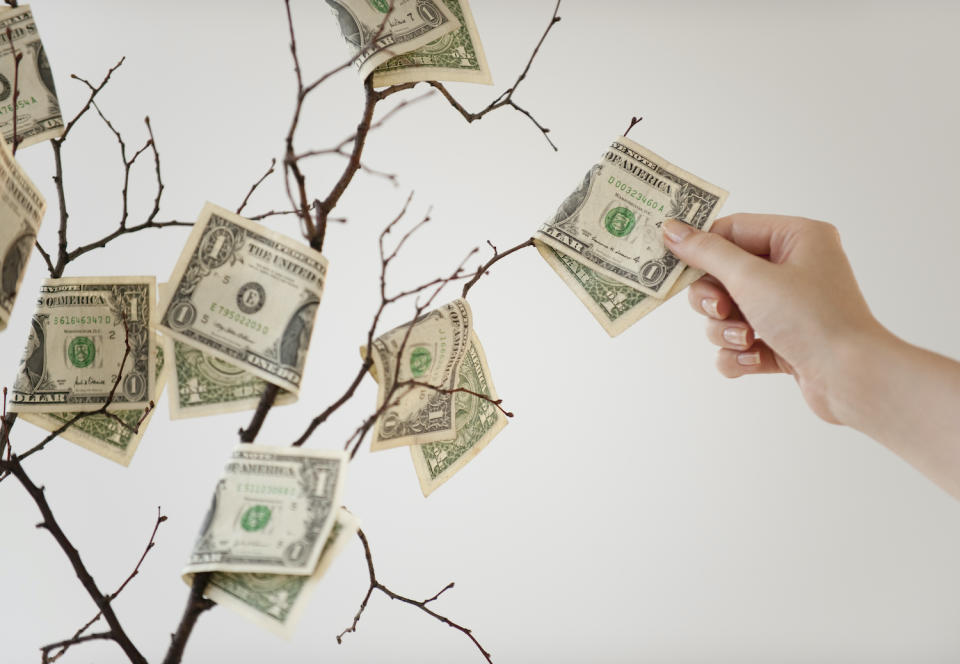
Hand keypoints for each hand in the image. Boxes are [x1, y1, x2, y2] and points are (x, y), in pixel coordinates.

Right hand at [662, 214, 882, 424]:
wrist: (851, 379)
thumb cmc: (811, 319)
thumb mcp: (751, 279)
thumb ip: (707, 253)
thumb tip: (671, 230)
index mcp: (797, 238)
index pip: (732, 230)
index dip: (701, 249)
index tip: (671, 265)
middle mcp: (795, 268)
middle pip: (724, 274)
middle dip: (714, 300)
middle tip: (720, 311)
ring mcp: (790, 308)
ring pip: (728, 312)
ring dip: (726, 331)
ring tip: (747, 341)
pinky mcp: (785, 342)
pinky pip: (741, 342)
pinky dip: (739, 354)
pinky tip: (754, 361)